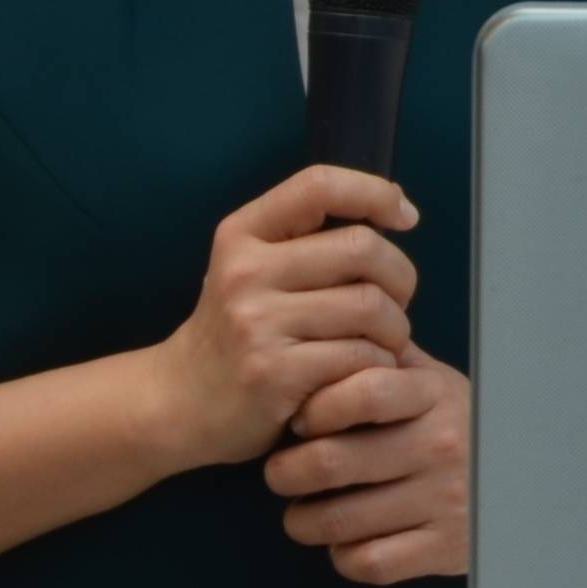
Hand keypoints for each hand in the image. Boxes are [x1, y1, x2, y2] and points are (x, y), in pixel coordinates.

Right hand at [149, 166, 418, 468]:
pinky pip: (361, 358)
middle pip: (362, 248)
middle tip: (397, 303)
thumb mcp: (250, 270)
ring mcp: (257, 323)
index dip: (375, 191)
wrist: (181, 402)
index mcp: (241, 234)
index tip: (405, 217)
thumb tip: (397, 211)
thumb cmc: (236, 332)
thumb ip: (306, 241)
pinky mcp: (275, 374)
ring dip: (395, 330)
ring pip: (371, 307)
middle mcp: (245, 271)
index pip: (318, 185)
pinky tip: (364, 374)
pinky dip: (380, 366)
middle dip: (400, 277)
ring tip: (381, 344)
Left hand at [268, 351, 471, 585]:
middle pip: (329, 461)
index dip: (314, 407)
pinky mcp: (444, 550)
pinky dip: (343, 555)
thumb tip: (329, 328)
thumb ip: (387, 359)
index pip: (361, 391)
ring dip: (302, 520)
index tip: (299, 420)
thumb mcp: (436, 382)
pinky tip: (346, 541)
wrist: (533, 486)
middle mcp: (440, 445)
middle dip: (284, 472)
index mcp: (433, 396)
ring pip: (338, 519)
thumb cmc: (464, 427)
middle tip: (281, 473)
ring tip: (301, 513)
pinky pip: (367, 562)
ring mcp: (444, 500)